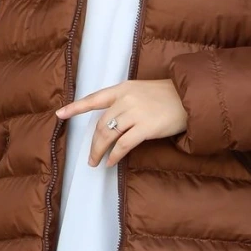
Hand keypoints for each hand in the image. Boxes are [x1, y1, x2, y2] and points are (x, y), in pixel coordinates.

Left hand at [55, 80, 188, 165]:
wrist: (190, 98)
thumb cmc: (169, 97)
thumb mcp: (143, 91)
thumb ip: (126, 103)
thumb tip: (112, 124)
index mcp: (123, 88)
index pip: (94, 98)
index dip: (76, 107)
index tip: (60, 114)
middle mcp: (126, 99)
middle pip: (101, 124)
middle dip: (93, 143)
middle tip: (90, 157)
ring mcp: (135, 113)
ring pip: (108, 135)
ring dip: (99, 151)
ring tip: (96, 162)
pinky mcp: (145, 127)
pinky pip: (123, 145)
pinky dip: (114, 155)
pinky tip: (111, 162)